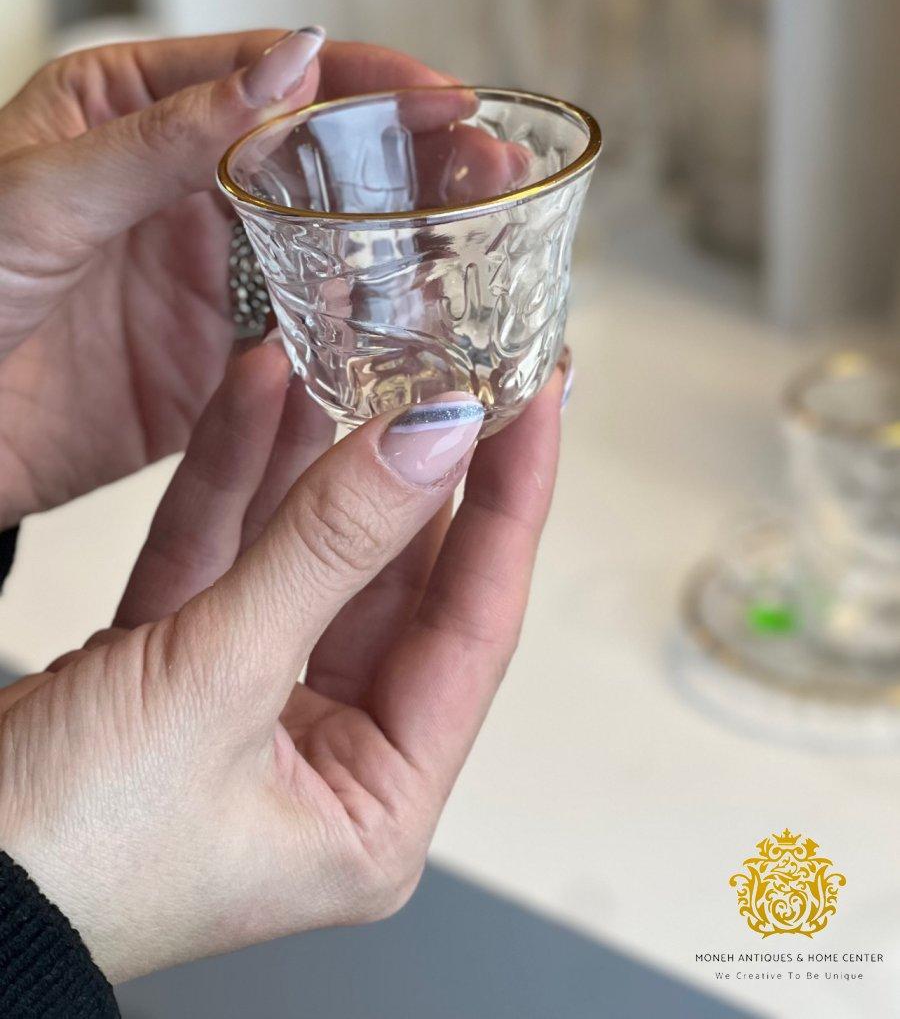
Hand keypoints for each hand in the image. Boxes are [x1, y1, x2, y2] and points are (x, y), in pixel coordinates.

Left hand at [0, 30, 448, 527]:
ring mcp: (203, 276)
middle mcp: (182, 186)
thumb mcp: (45, 190)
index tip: (445, 97)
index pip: (272, 74)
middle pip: (321, 155)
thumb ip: (171, 134)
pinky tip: (420, 328)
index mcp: (136, 108)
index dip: (366, 80)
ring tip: (482, 241)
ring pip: (328, 246)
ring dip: (406, 241)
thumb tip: (290, 62)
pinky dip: (365, 335)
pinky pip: (304, 342)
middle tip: (489, 167)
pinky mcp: (211, 366)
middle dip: (412, 155)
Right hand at [0, 345, 562, 981]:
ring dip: (321, 454)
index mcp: (372, 805)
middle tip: (456, 364)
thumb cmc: (65, 848)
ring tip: (361, 350)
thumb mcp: (217, 680)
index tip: (535, 401)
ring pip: (307, 553)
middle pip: (396, 581)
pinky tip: (263, 390)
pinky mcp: (173, 670)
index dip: (510, 502)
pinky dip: (237, 475)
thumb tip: (431, 443)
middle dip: (415, 466)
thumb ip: (328, 546)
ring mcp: (248, 711)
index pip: (475, 623)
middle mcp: (323, 760)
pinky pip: (224, 553)